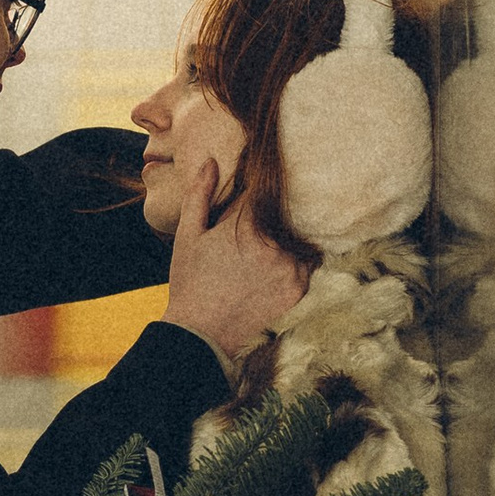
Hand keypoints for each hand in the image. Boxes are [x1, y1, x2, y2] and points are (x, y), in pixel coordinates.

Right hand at [163, 153, 308, 371]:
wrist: (201, 334)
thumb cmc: (190, 282)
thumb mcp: (188, 234)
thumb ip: (200, 194)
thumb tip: (212, 161)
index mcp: (247, 223)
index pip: (265, 187)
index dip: (259, 186)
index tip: (256, 186)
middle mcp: (275, 242)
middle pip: (286, 212)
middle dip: (275, 213)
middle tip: (258, 226)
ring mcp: (290, 267)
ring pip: (298, 237)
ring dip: (288, 238)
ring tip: (266, 249)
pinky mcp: (298, 289)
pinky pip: (306, 264)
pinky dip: (295, 261)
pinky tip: (274, 267)